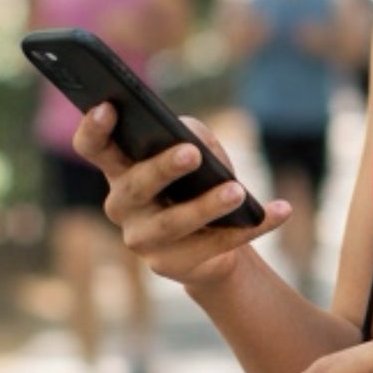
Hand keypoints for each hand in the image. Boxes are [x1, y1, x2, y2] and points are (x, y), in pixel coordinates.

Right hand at [71, 103, 289, 289]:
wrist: (212, 243)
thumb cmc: (196, 183)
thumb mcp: (198, 152)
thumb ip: (193, 136)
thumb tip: (197, 142)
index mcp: (119, 170)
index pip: (93, 147)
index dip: (93, 128)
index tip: (107, 106)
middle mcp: (122, 206)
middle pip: (134, 187)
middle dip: (162, 169)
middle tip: (190, 152)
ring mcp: (143, 240)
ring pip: (172, 224)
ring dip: (207, 206)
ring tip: (236, 191)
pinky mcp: (172, 266)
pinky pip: (214, 246)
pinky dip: (251, 227)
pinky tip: (279, 211)